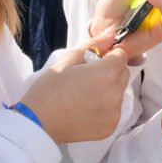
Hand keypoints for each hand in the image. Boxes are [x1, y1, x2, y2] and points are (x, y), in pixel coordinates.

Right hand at [20, 29, 130, 143]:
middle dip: (111, 71)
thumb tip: (112, 34)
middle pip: (123, 74)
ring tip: (84, 94)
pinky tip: (85, 108)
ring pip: (119, 93)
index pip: (122, 55)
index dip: (110, 54)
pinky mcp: (110, 128)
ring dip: (108, 90)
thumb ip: (95, 44)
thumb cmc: (49, 89)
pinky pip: (114, 111)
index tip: (96, 59)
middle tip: (87, 77)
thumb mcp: (69, 59)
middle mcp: (115, 94)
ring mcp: (113, 113)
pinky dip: (104, 108)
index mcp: (106, 73)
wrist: (38, 121)